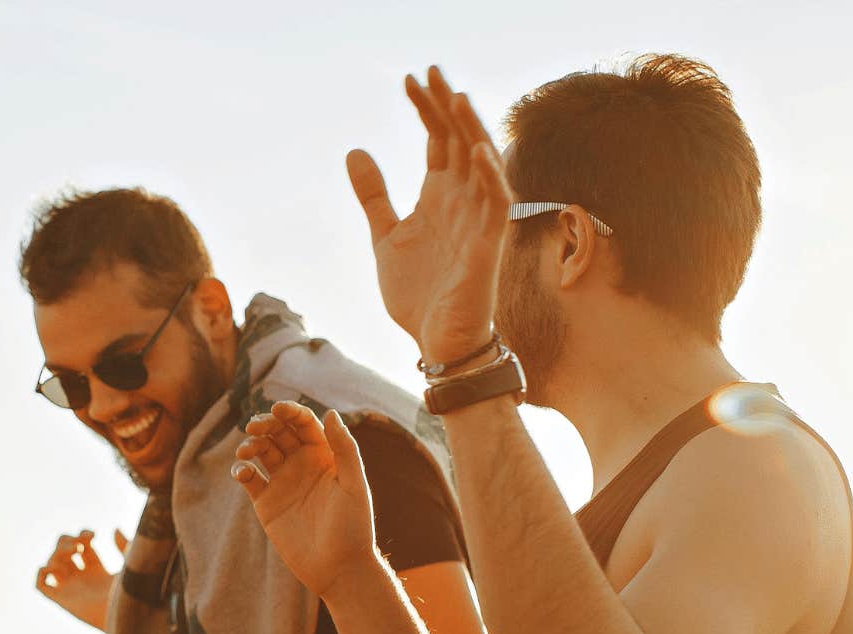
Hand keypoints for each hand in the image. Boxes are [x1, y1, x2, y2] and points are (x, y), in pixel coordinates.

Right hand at [34, 528, 126, 630]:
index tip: (92, 535)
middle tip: (79, 543)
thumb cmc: (132, 594)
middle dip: (67, 541)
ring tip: (74, 552)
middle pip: (63, 552)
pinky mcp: (62, 600)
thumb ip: (124, 546)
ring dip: (58, 552)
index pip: (82, 547)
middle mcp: (81, 579)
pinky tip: (59, 567)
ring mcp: (70, 589)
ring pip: (51, 564)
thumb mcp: (130, 564)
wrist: (126, 616)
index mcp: (97, 571)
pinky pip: (41, 585)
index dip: (83, 536)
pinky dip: (42, 572)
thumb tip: (114, 529)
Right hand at [232, 404, 379, 600]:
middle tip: (255, 426)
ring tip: (246, 450)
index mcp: (325, 456)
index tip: (278, 409)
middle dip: (265, 424)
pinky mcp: (266, 503)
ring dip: (251, 444)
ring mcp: (283, 483)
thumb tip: (331, 413)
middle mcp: (302, 465)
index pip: (304, 424)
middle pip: (279, 432)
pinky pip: (249, 479)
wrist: (338, 569)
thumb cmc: (353, 527)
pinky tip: (243, 472)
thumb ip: (345, 449)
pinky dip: (241, 470)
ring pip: (261, 451)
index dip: (290, 412)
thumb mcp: (354, 485)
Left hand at [349, 66, 511, 366]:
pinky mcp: (488, 247)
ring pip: (481, 165)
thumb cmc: (419, 293)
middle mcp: (463, 201)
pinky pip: (497, 205)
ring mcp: (478, 221)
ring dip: (469, 131)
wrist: (437, 342)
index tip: (409, 79)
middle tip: (430, 70)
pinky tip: (478, 151)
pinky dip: (490, 177)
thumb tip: (355, 150)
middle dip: (445, 107)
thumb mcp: (385, 237)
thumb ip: (374, 195)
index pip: (438, 140)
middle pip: (459, 141)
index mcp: (440, 196)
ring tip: (454, 97)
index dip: (426, 110)